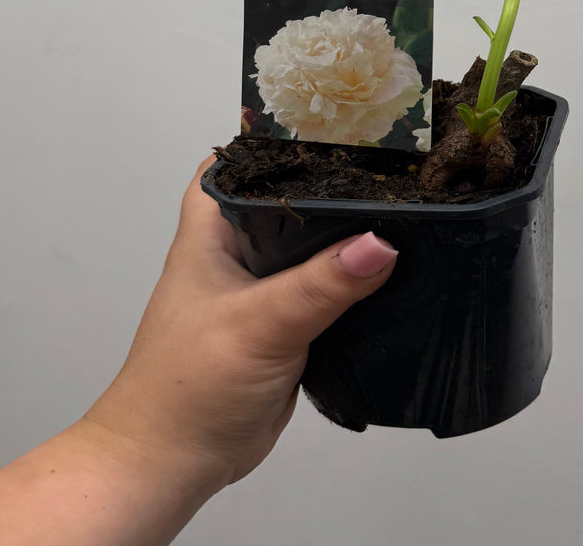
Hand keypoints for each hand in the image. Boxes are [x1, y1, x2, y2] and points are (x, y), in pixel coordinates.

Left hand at [82, 158, 397, 490]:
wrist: (174, 464)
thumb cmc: (188, 386)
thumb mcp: (259, 325)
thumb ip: (321, 284)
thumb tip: (383, 243)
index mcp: (212, 233)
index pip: (238, 161)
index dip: (276, 136)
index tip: (332, 118)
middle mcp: (239, 253)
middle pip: (288, 200)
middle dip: (332, 183)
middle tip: (391, 159)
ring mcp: (264, 291)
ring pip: (312, 247)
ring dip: (349, 235)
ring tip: (408, 205)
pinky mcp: (287, 327)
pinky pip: (327, 291)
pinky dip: (356, 281)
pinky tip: (397, 269)